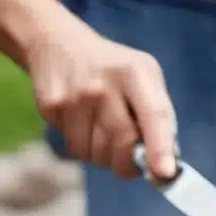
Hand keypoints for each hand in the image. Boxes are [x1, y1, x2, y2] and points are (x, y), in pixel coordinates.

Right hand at [26, 17, 177, 178]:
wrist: (57, 42)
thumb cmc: (113, 70)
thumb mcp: (144, 77)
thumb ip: (160, 119)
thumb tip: (164, 169)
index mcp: (135, 72)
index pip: (154, 114)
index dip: (160, 147)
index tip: (164, 173)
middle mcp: (104, 83)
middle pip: (124, 144)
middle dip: (129, 162)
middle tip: (130, 156)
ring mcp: (75, 95)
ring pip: (97, 155)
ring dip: (103, 154)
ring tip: (101, 127)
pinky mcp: (52, 107)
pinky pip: (75, 150)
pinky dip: (83, 146)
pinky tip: (81, 122)